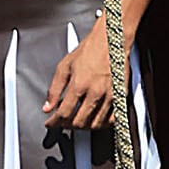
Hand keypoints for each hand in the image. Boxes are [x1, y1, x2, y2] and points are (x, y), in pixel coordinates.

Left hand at [44, 15, 116, 133]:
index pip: (64, 113)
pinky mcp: (121, 96)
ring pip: (95, 124)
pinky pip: (112, 120)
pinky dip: (101, 124)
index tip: (50, 123)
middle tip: (62, 122)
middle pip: (79, 122)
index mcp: (79, 84)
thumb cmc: (89, 50)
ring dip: (83, 127)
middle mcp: (95, 93)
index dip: (54, 122)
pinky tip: (94, 120)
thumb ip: (54, 88)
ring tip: (76, 122)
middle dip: (67, 126)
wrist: (111, 40)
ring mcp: (109, 96)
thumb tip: (47, 106)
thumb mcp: (64, 66)